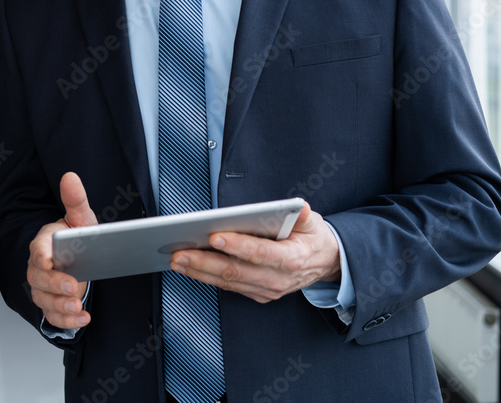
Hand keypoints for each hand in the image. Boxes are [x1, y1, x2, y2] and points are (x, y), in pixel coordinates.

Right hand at [26, 172, 96, 329]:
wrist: (76, 257)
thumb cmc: (75, 236)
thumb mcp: (80, 218)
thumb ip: (75, 201)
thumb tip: (70, 177)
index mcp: (44, 242)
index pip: (38, 248)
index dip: (41, 255)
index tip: (49, 260)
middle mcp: (38, 266)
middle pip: (38, 278)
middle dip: (54, 284)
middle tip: (72, 286)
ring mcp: (43, 287)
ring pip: (43, 299)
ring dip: (60, 305)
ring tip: (78, 306)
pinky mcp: (51, 304)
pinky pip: (53, 316)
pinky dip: (67, 321)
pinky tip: (83, 318)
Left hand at [169, 204, 341, 303]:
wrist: (323, 263)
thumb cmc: (311, 239)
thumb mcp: (312, 222)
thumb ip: (301, 215)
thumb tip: (298, 207)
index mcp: (291, 259)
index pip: (260, 253)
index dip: (237, 246)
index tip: (214, 236)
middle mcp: (277, 278)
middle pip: (236, 271)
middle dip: (204, 262)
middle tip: (180, 252)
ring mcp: (266, 289)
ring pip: (228, 282)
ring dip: (199, 271)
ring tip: (178, 260)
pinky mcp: (257, 293)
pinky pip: (228, 286)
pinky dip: (207, 277)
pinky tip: (190, 268)